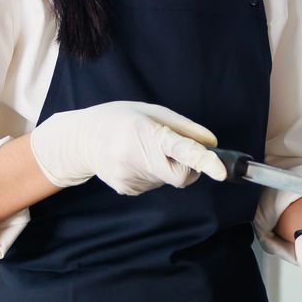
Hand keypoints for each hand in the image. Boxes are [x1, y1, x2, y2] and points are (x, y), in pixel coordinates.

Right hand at [28, 101, 227, 195]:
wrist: (81, 139)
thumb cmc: (119, 119)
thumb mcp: (151, 112)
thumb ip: (184, 128)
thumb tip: (211, 144)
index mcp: (146, 134)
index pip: (180, 149)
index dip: (203, 160)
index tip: (220, 171)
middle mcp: (138, 159)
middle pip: (182, 176)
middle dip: (188, 167)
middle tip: (174, 149)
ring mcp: (131, 179)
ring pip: (168, 180)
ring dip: (167, 167)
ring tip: (143, 149)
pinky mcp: (127, 190)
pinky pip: (154, 184)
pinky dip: (153, 173)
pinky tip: (134, 160)